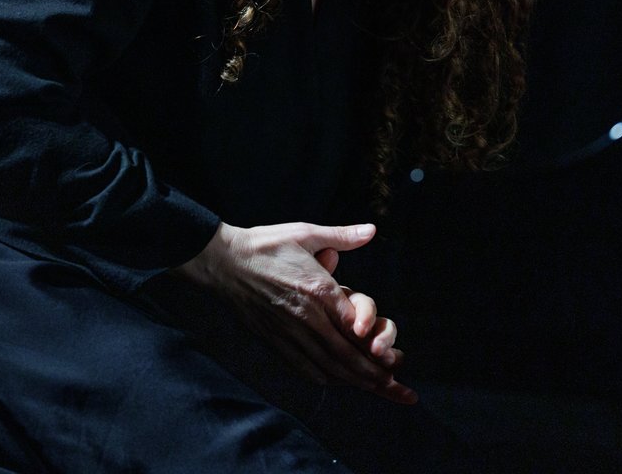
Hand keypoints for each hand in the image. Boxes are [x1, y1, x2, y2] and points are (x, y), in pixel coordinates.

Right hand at [175, 221, 416, 404]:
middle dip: (377, 377)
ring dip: (357, 382)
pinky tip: (339, 382)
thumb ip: (341, 236)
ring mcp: (290, 334)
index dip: (380, 349)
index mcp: (319, 291)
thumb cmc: (265, 245)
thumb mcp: (305, 233)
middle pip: (348, 357)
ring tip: (379, 391)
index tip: (397, 361)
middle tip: (400, 389)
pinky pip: (305, 368)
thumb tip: (371, 230)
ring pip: (329, 368)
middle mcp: (307, 319)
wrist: (222, 262)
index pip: (357, 329)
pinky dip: (326, 378)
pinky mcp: (275, 341)